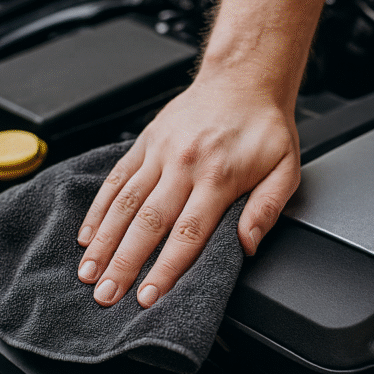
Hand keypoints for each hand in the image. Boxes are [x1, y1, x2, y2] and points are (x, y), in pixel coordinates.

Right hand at [76, 73, 300, 307]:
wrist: (244, 77)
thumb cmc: (264, 126)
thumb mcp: (285, 169)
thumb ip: (267, 209)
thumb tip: (247, 244)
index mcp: (218, 177)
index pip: (187, 235)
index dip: (165, 269)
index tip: (148, 296)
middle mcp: (183, 165)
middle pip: (147, 224)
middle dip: (124, 264)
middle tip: (107, 295)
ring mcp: (160, 153)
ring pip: (125, 204)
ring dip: (104, 242)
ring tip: (88, 272)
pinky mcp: (145, 142)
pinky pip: (116, 179)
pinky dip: (98, 209)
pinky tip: (87, 235)